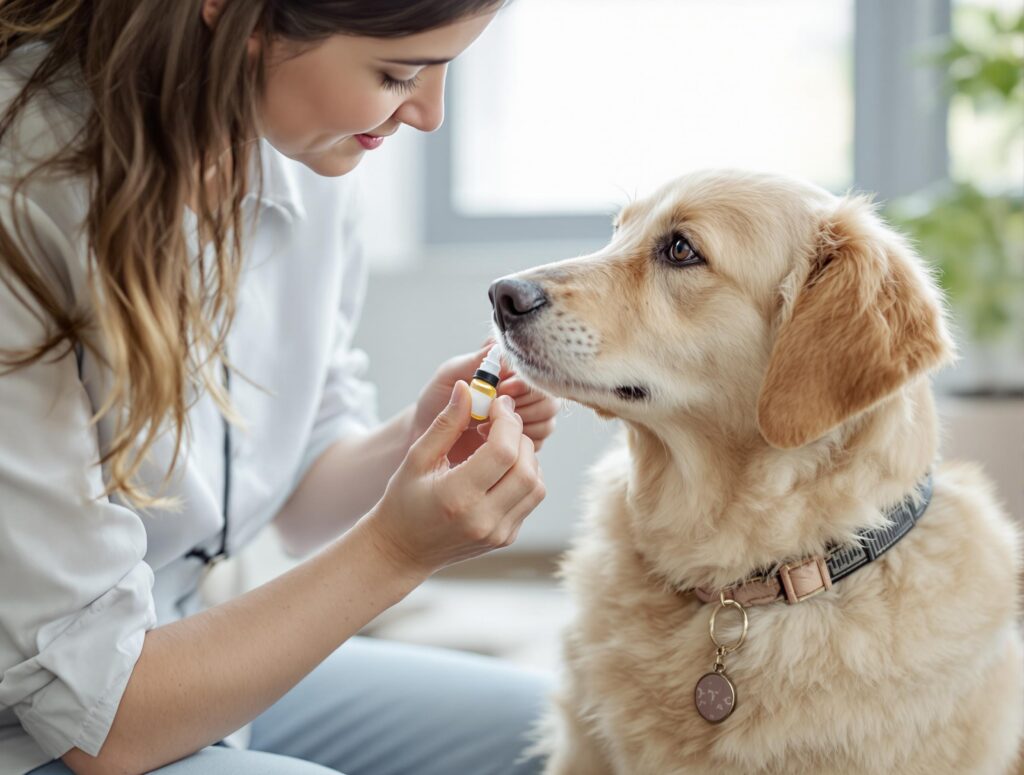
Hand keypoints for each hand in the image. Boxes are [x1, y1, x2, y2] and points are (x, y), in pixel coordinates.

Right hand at [365, 382, 545, 579]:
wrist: (402, 550)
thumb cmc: (404, 500)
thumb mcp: (418, 458)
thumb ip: (446, 423)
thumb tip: (468, 387)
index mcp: (457, 497)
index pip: (503, 453)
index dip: (507, 422)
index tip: (498, 406)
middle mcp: (483, 519)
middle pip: (526, 468)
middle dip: (520, 436)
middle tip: (503, 422)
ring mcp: (498, 533)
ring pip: (536, 485)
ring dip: (526, 457)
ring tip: (503, 445)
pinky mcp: (506, 538)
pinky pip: (530, 499)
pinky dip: (524, 476)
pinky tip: (501, 468)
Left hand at [410, 342, 558, 465]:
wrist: (424, 435)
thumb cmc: (435, 401)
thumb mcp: (450, 375)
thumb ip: (474, 360)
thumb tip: (498, 345)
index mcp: (509, 373)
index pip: (537, 373)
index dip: (524, 383)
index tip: (502, 388)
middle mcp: (522, 395)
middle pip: (549, 399)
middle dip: (524, 406)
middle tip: (491, 411)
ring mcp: (525, 420)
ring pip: (547, 422)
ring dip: (520, 426)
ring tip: (485, 426)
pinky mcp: (521, 444)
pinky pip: (537, 444)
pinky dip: (515, 445)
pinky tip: (488, 442)